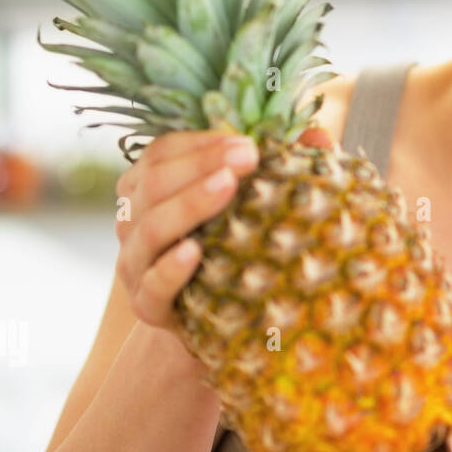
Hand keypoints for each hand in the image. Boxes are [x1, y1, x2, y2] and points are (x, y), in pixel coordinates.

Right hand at [112, 126, 334, 333]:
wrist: (214, 317)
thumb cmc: (233, 247)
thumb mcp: (249, 205)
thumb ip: (278, 166)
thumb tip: (319, 134)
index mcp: (149, 188)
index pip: (162, 153)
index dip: (201, 144)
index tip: (248, 143)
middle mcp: (133, 221)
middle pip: (154, 183)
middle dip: (202, 165)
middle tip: (248, 157)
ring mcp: (135, 264)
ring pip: (150, 228)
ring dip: (189, 204)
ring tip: (228, 186)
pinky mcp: (146, 304)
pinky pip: (152, 284)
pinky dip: (171, 267)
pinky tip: (195, 251)